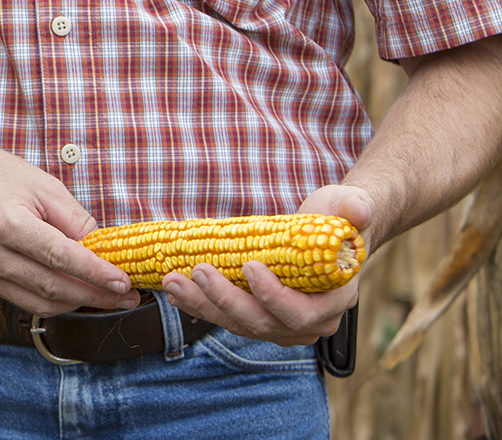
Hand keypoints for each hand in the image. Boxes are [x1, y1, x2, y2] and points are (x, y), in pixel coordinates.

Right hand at [0, 135, 141, 315]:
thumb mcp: (42, 184)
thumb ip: (75, 219)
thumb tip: (104, 251)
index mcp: (6, 223)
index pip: (60, 257)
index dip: (95, 274)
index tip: (123, 282)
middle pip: (52, 286)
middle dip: (95, 295)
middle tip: (126, 296)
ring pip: (41, 302)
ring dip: (79, 304)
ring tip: (108, 298)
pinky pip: (25, 301)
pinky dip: (55, 301)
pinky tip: (77, 295)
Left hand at [160, 186, 373, 345]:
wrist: (323, 234)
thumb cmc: (336, 219)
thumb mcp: (349, 205)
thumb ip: (354, 207)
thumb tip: (357, 210)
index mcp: (333, 301)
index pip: (301, 312)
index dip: (274, 296)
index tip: (249, 266)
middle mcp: (308, 323)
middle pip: (262, 322)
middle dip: (226, 299)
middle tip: (199, 271)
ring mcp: (280, 325)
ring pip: (237, 324)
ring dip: (203, 304)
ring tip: (174, 281)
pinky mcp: (256, 319)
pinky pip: (225, 318)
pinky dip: (199, 304)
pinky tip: (176, 290)